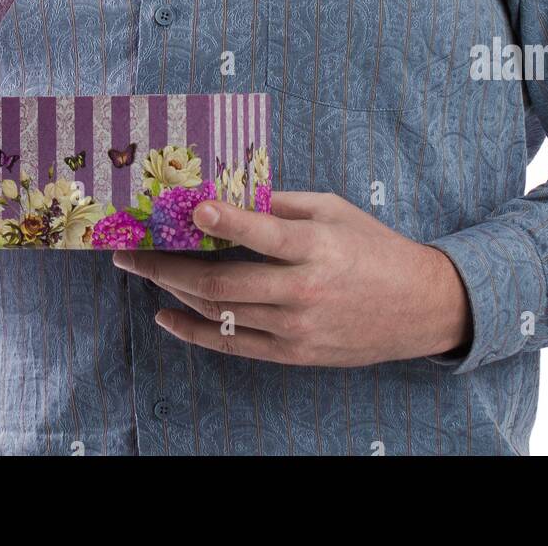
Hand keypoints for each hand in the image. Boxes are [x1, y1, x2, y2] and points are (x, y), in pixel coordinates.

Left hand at [113, 191, 472, 365]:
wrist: (418, 306)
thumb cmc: (373, 247)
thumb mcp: (334, 210)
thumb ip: (281, 204)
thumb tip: (229, 192)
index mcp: (316, 246)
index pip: (263, 233)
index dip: (225, 221)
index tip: (190, 208)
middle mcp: (303, 290)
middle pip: (222, 282)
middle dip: (166, 265)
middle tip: (129, 250)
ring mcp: (296, 328)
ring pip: (220, 313)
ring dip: (172, 292)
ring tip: (141, 271)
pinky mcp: (293, 354)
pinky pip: (233, 345)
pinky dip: (194, 332)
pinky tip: (166, 316)